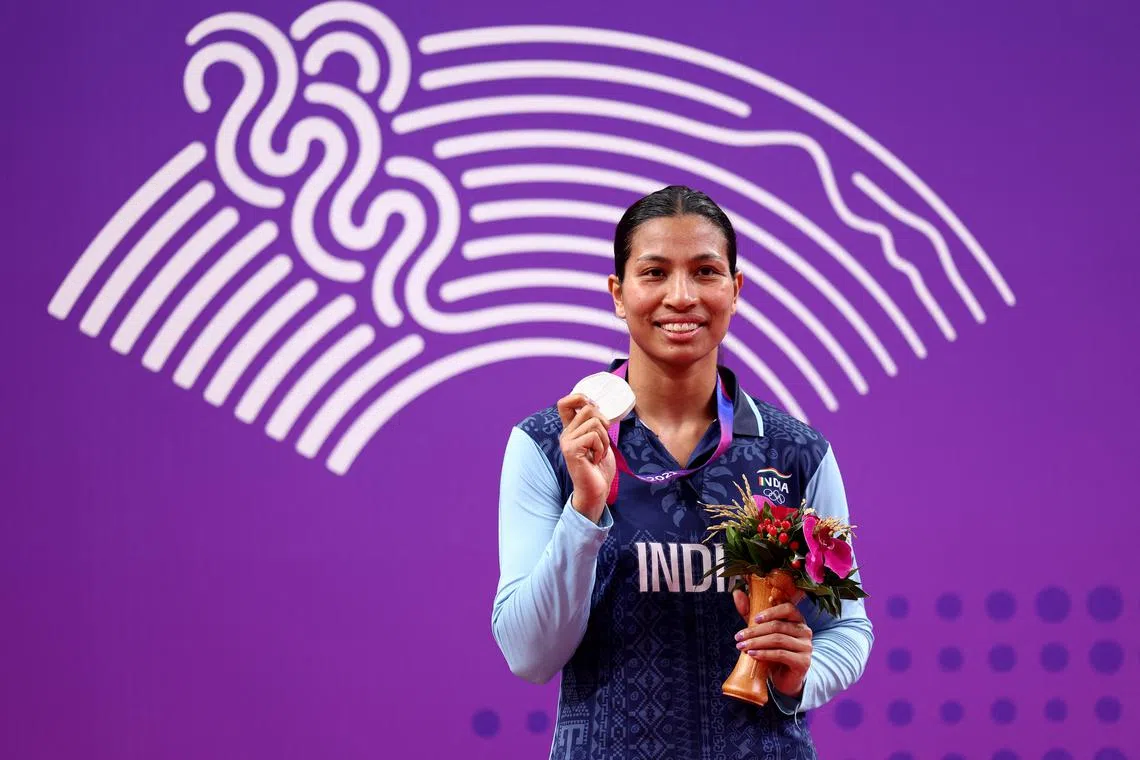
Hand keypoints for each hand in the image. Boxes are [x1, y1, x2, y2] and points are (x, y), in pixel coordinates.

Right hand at [556, 393, 616, 522]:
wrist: (596, 491)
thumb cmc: (599, 469)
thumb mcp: (600, 441)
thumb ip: (596, 425)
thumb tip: (598, 407)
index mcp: (571, 430)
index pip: (565, 403)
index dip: (579, 397)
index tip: (593, 408)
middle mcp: (566, 433)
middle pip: (588, 409)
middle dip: (604, 423)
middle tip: (602, 441)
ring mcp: (567, 441)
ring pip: (594, 423)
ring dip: (604, 440)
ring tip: (599, 453)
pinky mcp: (571, 450)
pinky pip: (593, 436)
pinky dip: (601, 448)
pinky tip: (595, 460)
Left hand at [732, 593, 811, 698]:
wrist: (785, 678)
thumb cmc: (774, 650)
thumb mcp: (761, 631)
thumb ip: (750, 613)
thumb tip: (736, 593)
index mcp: (797, 619)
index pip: (788, 608)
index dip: (771, 612)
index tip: (754, 619)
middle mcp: (805, 631)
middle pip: (778, 626)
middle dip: (755, 631)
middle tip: (738, 637)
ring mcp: (806, 646)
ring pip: (778, 640)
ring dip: (756, 643)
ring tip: (742, 647)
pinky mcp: (803, 662)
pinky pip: (781, 654)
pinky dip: (764, 654)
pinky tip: (752, 655)